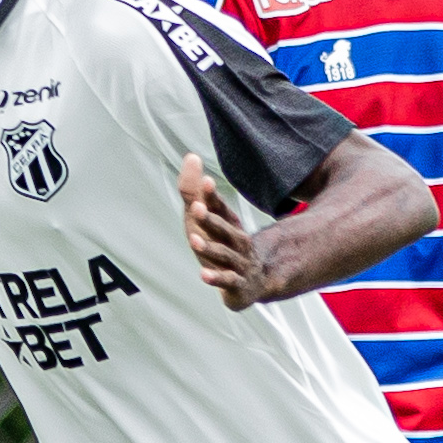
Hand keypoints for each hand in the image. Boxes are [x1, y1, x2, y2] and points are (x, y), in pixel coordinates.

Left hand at [180, 155, 270, 308]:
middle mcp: (237, 242)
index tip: (206, 182)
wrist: (252, 281)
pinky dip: (217, 279)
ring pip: (225, 255)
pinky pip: (228, 282)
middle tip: (195, 208)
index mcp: (229, 225)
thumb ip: (194, 190)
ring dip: (210, 248)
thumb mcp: (206, 218)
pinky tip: (203, 275)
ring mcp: (239, 264)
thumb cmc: (222, 244)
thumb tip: (190, 156)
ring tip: (193, 240)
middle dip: (210, 219)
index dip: (213, 197)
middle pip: (225, 230)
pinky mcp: (238, 286)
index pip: (222, 209)